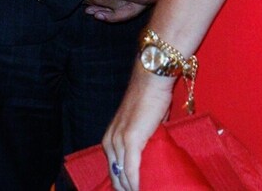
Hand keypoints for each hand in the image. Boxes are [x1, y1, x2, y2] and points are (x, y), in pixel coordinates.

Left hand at [84, 0, 165, 21]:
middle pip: (138, 3)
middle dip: (118, 6)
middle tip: (99, 7)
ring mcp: (150, 1)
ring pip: (133, 13)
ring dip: (114, 16)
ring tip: (97, 14)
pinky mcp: (142, 6)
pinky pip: (128, 14)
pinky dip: (113, 15)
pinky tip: (98, 14)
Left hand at [104, 65, 173, 190]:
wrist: (151, 80)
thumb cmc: (150, 101)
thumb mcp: (141, 127)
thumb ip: (142, 143)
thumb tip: (151, 159)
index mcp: (110, 139)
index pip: (114, 172)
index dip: (124, 186)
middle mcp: (110, 142)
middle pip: (116, 177)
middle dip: (127, 189)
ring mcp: (118, 141)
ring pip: (123, 176)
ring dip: (134, 188)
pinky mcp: (130, 140)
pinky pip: (131, 170)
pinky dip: (136, 183)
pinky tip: (143, 190)